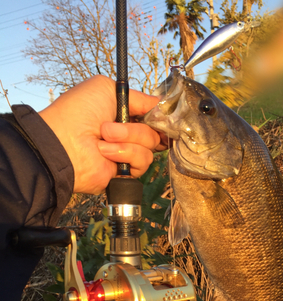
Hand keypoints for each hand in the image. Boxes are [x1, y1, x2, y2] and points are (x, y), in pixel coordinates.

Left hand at [39, 75, 163, 194]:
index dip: (158, 117)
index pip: (152, 117)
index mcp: (123, 115)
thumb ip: (138, 97)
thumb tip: (160, 105)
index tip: (158, 116)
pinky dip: (126, 155)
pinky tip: (105, 153)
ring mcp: (126, 154)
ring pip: (150, 147)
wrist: (64, 144)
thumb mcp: (108, 89)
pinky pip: (142, 162)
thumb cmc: (79, 112)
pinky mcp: (126, 172)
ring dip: (128, 140)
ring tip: (102, 139)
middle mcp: (127, 135)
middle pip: (155, 132)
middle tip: (108, 127)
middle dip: (135, 128)